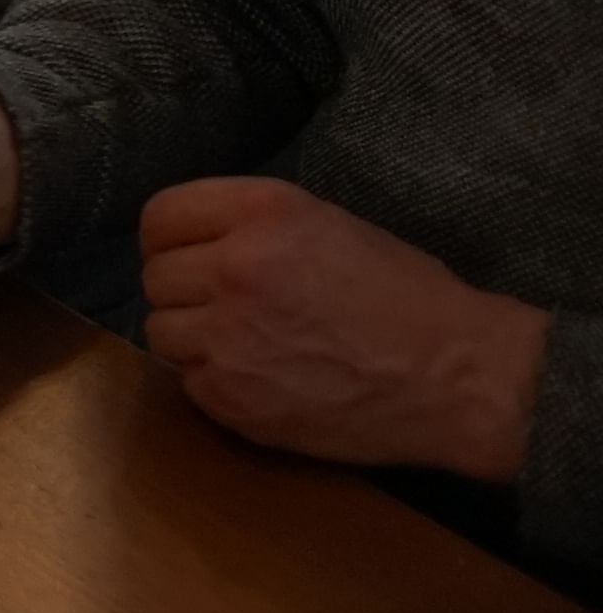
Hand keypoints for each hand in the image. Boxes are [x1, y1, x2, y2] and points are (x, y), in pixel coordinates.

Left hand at [139, 178, 549, 481]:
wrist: (457, 378)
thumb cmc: (407, 298)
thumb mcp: (329, 225)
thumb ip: (254, 227)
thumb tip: (197, 242)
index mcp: (263, 214)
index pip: (161, 216)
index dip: (169, 239)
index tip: (185, 255)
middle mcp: (235, 268)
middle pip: (155, 277)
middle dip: (184, 292)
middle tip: (225, 308)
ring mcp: (229, 336)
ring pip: (162, 332)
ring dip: (193, 339)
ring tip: (243, 346)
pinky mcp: (233, 398)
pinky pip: (189, 382)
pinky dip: (215, 383)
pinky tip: (261, 380)